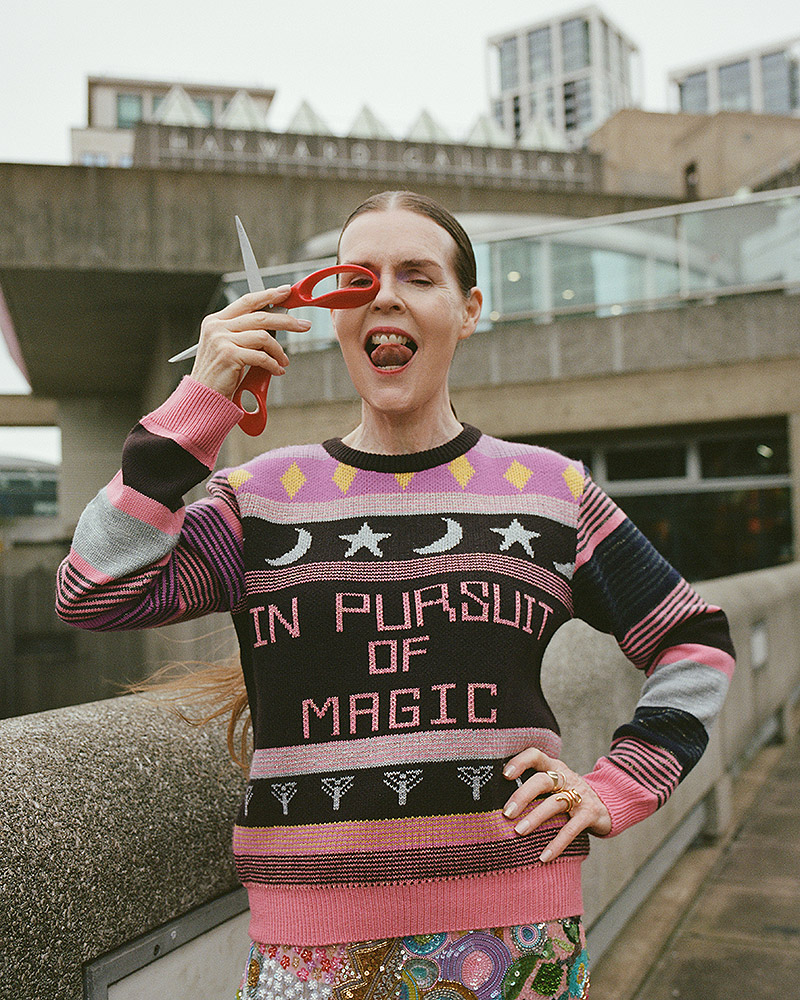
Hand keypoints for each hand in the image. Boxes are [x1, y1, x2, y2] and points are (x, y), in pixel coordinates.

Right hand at [190, 286, 310, 398]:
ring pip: (264, 336)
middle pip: (260, 316)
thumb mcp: (228, 347)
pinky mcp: (229, 355)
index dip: (268, 295)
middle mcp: (217, 327)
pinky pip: (261, 356)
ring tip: (284, 361)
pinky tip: (277, 370)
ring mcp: (221, 340)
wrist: (204, 397)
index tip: (286, 292)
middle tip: (303, 325)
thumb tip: (275, 323)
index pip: (247, 301)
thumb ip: (245, 332)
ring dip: (279, 350)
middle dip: (286, 320)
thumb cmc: (219, 374)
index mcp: (216, 321)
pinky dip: (274, 365)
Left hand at [502, 747, 610, 861]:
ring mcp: (580, 795)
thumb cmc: (568, 796)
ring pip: (555, 803)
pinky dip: (557, 844)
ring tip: (519, 832)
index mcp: (554, 767)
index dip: (520, 761)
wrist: (608, 804)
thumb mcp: (554, 785)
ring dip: (535, 818)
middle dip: (522, 796)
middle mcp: (566, 778)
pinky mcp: (590, 814)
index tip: (505, 775)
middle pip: (542, 780)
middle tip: (506, 813)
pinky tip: (544, 857)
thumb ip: (532, 787)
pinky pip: (571, 829)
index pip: (536, 755)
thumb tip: (494, 800)